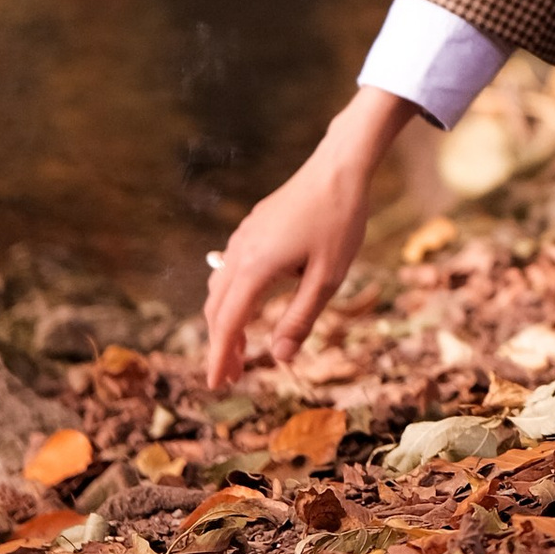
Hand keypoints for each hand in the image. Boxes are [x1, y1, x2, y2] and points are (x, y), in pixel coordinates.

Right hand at [201, 87, 414, 387]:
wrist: (338, 168)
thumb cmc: (339, 221)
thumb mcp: (327, 277)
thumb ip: (301, 318)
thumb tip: (279, 357)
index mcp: (255, 268)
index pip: (227, 324)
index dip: (220, 357)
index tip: (215, 385)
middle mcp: (240, 253)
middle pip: (217, 309)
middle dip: (221, 345)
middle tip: (231, 376)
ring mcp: (243, 238)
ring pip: (219, 289)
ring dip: (225, 321)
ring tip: (241, 349)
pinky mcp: (251, 227)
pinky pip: (229, 270)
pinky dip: (231, 297)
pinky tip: (247, 306)